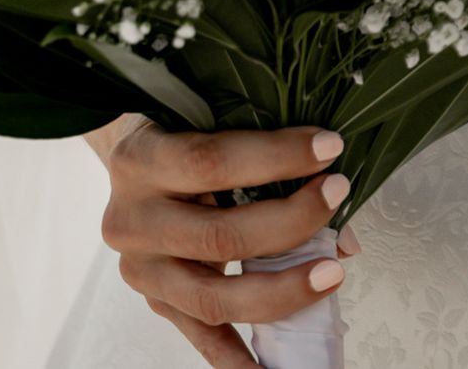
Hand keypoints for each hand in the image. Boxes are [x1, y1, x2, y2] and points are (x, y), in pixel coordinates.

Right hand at [95, 114, 357, 365]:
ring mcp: (142, 270)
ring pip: (213, 297)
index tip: (328, 149)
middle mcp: (133, 220)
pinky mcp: (156, 303)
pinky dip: (239, 360)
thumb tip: (339, 231)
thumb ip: (262, 158)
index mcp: (142, 160)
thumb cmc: (175, 134)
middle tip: (336, 198)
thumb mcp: (203, 123)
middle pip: (219, 235)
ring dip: (281, 291)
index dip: (276, 157)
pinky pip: (202, 336)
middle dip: (290, 221)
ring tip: (330, 275)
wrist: (128, 164)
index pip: (212, 161)